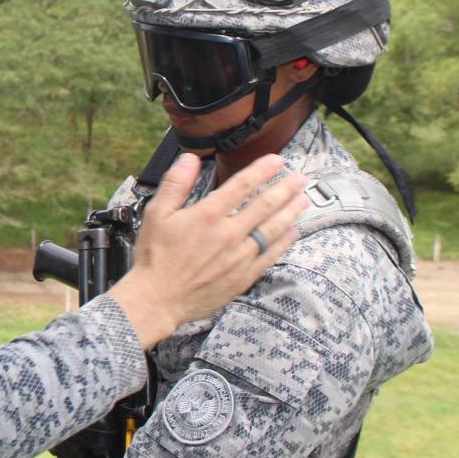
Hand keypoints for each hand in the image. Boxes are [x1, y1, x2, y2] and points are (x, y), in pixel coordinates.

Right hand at [108, 153, 305, 348]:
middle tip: (301, 178)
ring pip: (273, 229)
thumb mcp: (156, 213)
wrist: (158, 298)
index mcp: (208, 215)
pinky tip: (292, 233)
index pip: (242, 185)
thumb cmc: (155, 256)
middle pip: (265, 205)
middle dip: (286, 188)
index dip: (263, 170)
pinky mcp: (243, 276)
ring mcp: (239, 256)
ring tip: (304, 200)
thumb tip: (189, 159)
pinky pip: (270, 255)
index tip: (278, 161)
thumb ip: (175, 183)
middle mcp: (229, 233)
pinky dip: (284, 242)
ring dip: (290, 212)